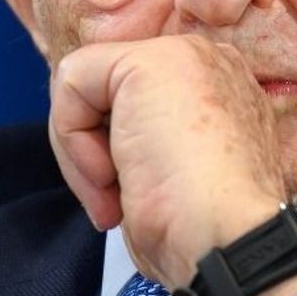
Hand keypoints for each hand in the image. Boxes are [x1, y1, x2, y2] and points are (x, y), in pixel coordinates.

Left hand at [47, 34, 287, 287]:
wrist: (226, 239)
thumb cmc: (200, 231)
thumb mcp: (165, 179)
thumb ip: (138, 145)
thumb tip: (101, 149)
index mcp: (215, 91)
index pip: (128, 100)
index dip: (108, 150)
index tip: (122, 200)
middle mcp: (202, 64)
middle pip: (103, 90)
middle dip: (91, 150)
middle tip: (112, 203)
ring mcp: (179, 56)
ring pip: (82, 87)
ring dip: (82, 156)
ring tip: (114, 199)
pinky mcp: (145, 61)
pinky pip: (71, 84)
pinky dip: (73, 141)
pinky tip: (109, 175)